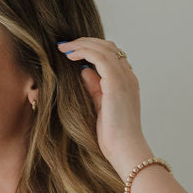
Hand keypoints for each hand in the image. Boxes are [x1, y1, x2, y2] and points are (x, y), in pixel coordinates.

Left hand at [57, 37, 152, 176]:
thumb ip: (94, 87)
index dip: (92, 49)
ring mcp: (124, 78)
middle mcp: (128, 77)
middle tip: (65, 45)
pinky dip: (84, 51)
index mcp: (126, 83)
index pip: (111, 56)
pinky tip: (70, 55)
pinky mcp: (116, 83)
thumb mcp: (100, 106)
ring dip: (82, 44)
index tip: (72, 52)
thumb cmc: (114, 136)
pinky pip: (100, 57)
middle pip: (108, 47)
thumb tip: (84, 70)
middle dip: (85, 42)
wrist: (125, 150)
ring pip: (104, 47)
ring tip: (64, 48)